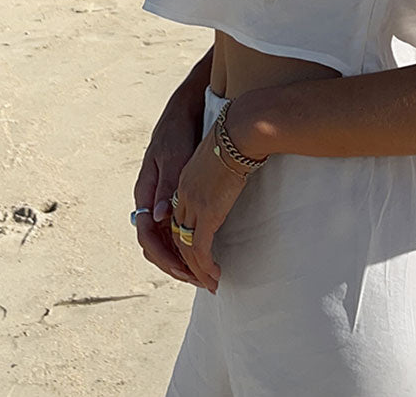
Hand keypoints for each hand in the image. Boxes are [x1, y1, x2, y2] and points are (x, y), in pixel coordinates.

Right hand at [133, 99, 205, 287]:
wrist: (185, 110)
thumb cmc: (178, 131)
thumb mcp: (173, 156)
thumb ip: (165, 186)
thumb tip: (154, 218)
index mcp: (145, 192)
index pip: (146, 236)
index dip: (164, 258)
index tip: (185, 271)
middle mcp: (150, 199)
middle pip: (154, 244)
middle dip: (175, 266)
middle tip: (200, 280)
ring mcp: (161, 198)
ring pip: (165, 239)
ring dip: (181, 259)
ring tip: (203, 273)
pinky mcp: (174, 195)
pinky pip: (175, 227)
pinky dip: (186, 243)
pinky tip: (203, 250)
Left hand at [170, 123, 251, 290]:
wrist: (239, 132)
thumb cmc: (237, 138)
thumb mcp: (218, 156)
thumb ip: (214, 173)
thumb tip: (223, 179)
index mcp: (183, 182)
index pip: (176, 219)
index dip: (183, 240)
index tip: (195, 255)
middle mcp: (182, 195)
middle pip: (176, 237)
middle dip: (186, 262)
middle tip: (201, 278)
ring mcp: (193, 204)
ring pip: (186, 248)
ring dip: (197, 270)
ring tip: (210, 283)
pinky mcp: (207, 213)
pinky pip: (200, 248)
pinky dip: (205, 266)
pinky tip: (215, 275)